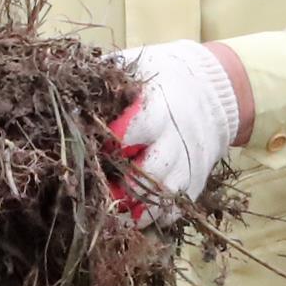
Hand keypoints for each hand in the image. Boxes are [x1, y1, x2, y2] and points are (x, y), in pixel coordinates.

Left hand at [110, 41, 246, 203]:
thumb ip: (110, 78)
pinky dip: (158, 217)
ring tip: (113, 215)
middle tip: (98, 192)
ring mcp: (187, 163)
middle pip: (151, 171)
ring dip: (138, 210)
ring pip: (165, 196)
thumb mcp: (140, 66)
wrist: (214, 88)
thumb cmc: (164, 77)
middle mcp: (175, 140)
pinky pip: (178, 207)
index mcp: (159, 110)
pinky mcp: (195, 179)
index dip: (115, 140)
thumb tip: (71, 97)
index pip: (138, 127)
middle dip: (122, 186)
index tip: (96, 147)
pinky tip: (136, 219)